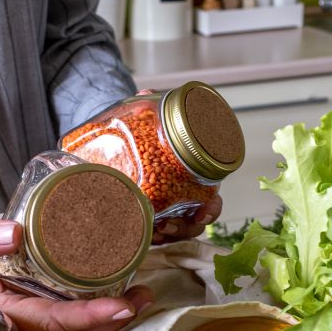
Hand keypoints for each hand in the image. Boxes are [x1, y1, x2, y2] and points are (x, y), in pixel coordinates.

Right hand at [0, 219, 153, 330]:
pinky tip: (114, 292)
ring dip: (109, 319)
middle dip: (111, 322)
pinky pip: (69, 319)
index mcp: (1, 315)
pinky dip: (95, 311)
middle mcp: (19, 325)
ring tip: (140, 295)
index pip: (53, 321)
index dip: (89, 317)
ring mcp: (28, 320)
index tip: (122, 308)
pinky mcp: (34, 309)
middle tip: (143, 297)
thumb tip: (14, 234)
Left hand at [135, 89, 222, 243]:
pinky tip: (135, 234)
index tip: (204, 212)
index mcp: (192, 180)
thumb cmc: (144, 135)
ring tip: (151, 231)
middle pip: (191, 225)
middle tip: (168, 226)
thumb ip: (149, 107)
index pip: (210, 203)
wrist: (121, 143)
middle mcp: (181, 199)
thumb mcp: (148, 121)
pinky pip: (150, 236)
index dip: (210, 211)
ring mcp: (163, 211)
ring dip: (163, 237)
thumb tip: (144, 92)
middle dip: (183, 230)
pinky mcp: (144, 217)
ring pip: (170, 233)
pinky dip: (145, 238)